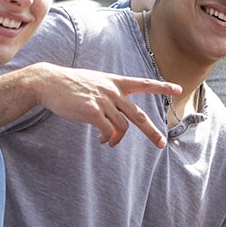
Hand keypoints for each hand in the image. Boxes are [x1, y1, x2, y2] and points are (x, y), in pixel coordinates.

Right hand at [34, 63, 180, 147]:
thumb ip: (108, 95)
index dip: (162, 86)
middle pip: (139, 115)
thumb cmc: (69, 84)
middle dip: (152, 131)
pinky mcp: (92, 111)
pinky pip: (107, 131)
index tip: (178, 88)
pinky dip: (107, 139)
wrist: (48, 82)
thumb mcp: (94, 82)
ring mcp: (103, 101)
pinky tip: (101, 140)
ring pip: (122, 127)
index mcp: (115, 82)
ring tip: (109, 142)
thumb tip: (116, 117)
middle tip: (162, 144)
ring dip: (117, 139)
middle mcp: (112, 91)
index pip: (144, 83)